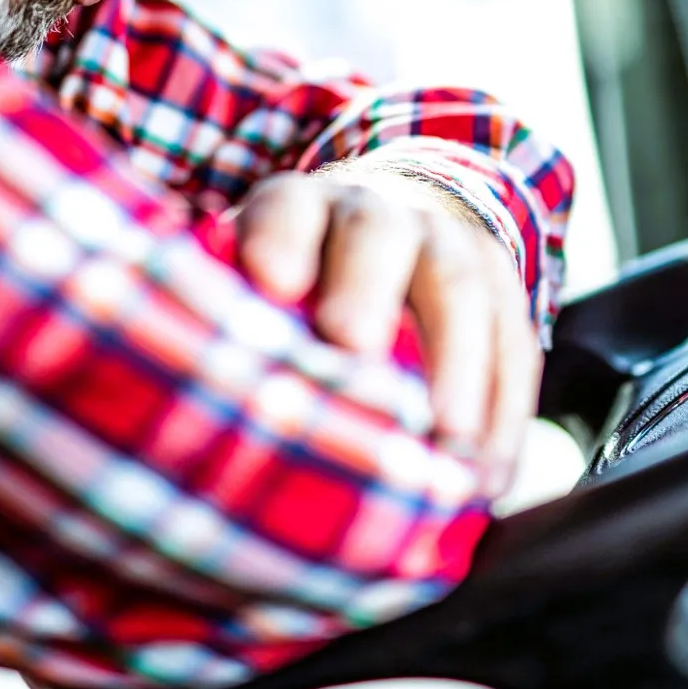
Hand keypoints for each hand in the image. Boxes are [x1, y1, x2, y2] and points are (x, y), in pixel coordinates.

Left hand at [232, 169, 540, 498]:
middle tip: (350, 343)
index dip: (278, 238)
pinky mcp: (504, 287)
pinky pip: (515, 345)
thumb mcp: (252, 284)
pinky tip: (487, 481)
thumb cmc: (296, 289)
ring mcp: (448, 243)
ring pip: (459, 285)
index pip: (287, 207)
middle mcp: (376, 212)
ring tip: (447, 442)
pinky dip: (505, 415)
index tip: (269, 283)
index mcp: (299, 208)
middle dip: (365, 286)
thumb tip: (172, 416)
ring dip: (458, 364)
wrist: (398, 229)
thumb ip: (224, 325)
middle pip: (376, 235)